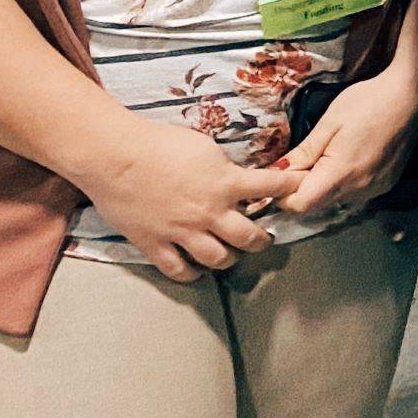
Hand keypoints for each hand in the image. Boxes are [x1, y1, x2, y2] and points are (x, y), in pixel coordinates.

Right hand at [79, 116, 296, 282]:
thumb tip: (234, 177)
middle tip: (264, 238)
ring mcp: (182, 232)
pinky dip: (192, 274)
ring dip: (231, 258)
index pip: (272, 186)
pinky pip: (179, 270)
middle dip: (262, 239)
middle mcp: (209, 212)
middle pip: (249, 237)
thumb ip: (223, 168)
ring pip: (219, 259)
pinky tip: (197, 270)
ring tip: (233, 254)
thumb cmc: (159, 143)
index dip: (292, 187)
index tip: (301, 188)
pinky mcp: (155, 244)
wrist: (115, 156)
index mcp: (225, 183)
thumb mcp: (204, 147)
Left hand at [277, 71, 417, 219]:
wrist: (410, 95)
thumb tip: (276, 173)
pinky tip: (352, 156)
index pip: (300, 205)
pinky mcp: (386, 184)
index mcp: (341, 174)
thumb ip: (302, 153)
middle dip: (303, 187)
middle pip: (317, 203)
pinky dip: (345, 181)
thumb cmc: (367, 102)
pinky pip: (355, 192)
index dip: (284, 195)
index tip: (283, 174)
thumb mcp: (329, 123)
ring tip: (332, 153)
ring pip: (335, 199)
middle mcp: (359, 189)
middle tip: (307, 156)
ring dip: (325, 184)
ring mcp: (375, 189)